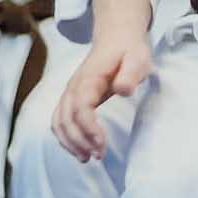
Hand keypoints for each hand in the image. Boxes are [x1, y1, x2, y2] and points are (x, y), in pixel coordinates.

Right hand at [54, 0, 154, 160]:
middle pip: (66, 119)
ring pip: (59, 122)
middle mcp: (73, 87)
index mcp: (89, 79)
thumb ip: (131, 73)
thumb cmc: (129, 51)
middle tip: (98, 156)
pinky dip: (65, 138)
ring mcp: (70, 93)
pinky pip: (59, 121)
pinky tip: (79, 150)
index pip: (81, 108)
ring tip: (87, 158)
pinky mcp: (71, 99)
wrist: (117, 38)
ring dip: (70, 143)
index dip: (88, 128)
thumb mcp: (138, 58)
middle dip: (80, 141)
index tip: (102, 144)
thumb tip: (123, 90)